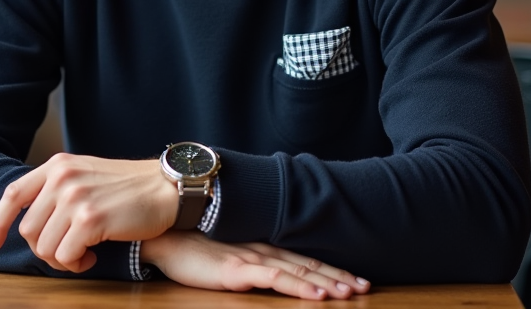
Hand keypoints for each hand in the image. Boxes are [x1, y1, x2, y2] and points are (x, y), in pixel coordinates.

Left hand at [0, 153, 176, 271]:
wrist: (165, 188)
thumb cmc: (129, 187)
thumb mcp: (86, 174)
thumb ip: (58, 188)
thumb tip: (30, 222)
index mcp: (58, 165)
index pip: (13, 194)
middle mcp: (62, 178)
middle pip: (28, 230)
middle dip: (44, 249)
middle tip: (69, 251)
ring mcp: (75, 198)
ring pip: (44, 247)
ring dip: (61, 259)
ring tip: (83, 253)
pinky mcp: (90, 219)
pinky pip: (65, 256)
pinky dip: (76, 264)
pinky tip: (93, 256)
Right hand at [141, 231, 370, 300]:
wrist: (164, 236)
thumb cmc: (193, 247)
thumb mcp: (228, 254)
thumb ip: (250, 261)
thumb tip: (269, 272)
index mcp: (263, 248)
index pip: (304, 261)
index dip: (331, 270)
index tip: (356, 280)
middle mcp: (263, 250)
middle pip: (309, 266)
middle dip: (339, 277)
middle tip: (366, 287)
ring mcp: (252, 259)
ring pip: (298, 273)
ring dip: (327, 283)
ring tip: (350, 293)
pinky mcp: (237, 270)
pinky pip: (275, 279)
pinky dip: (299, 287)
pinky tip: (316, 295)